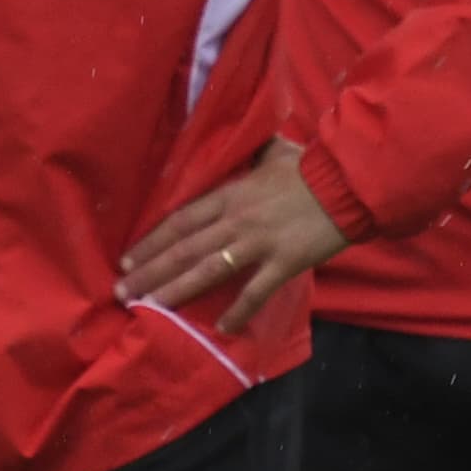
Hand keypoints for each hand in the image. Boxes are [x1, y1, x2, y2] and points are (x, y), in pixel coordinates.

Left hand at [115, 140, 349, 330]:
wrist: (347, 182)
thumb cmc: (309, 167)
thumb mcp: (271, 152)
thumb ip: (249, 154)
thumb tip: (240, 142)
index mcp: (230, 194)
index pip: (180, 220)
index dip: (151, 242)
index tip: (127, 260)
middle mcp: (236, 219)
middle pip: (184, 248)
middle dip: (150, 271)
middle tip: (122, 292)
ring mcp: (258, 242)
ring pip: (207, 270)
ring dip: (176, 290)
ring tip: (150, 308)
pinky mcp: (283, 262)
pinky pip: (255, 291)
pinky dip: (237, 310)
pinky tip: (220, 328)